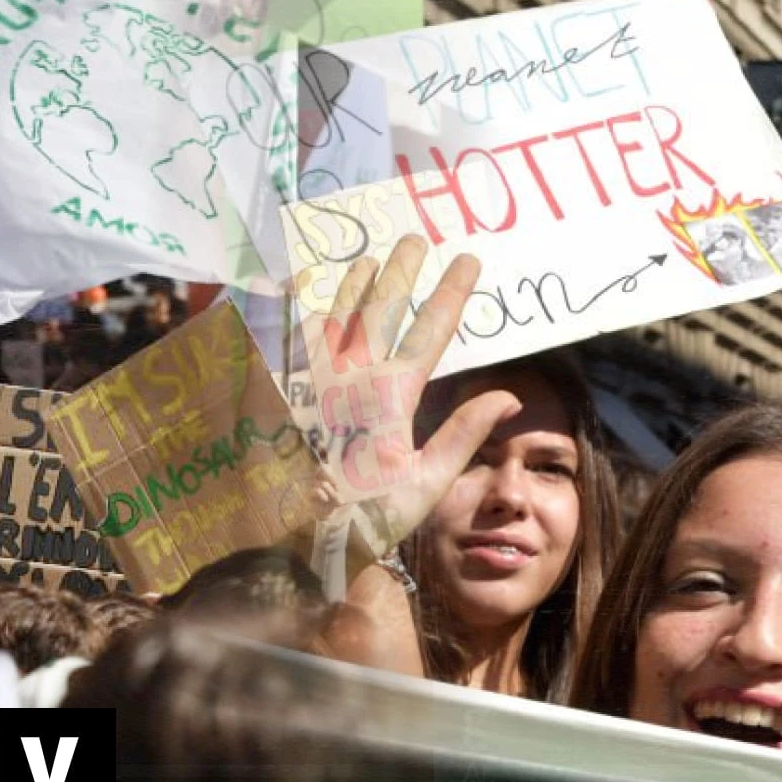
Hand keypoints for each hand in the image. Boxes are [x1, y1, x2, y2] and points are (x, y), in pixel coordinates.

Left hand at [298, 234, 519, 549]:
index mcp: (393, 396)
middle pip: (381, 307)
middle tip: (414, 239)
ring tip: (366, 260)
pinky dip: (289, 307)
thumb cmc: (364, 518)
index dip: (451, 292)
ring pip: (333, 312)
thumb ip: (462, 434)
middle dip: (401, 270)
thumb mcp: (425, 484)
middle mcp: (351, 375)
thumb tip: (506, 397)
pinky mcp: (275, 386)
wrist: (291, 541)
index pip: (432, 330)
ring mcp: (310, 376)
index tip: (467, 261)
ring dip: (352, 283)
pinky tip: (293, 288)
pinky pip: (281, 334)